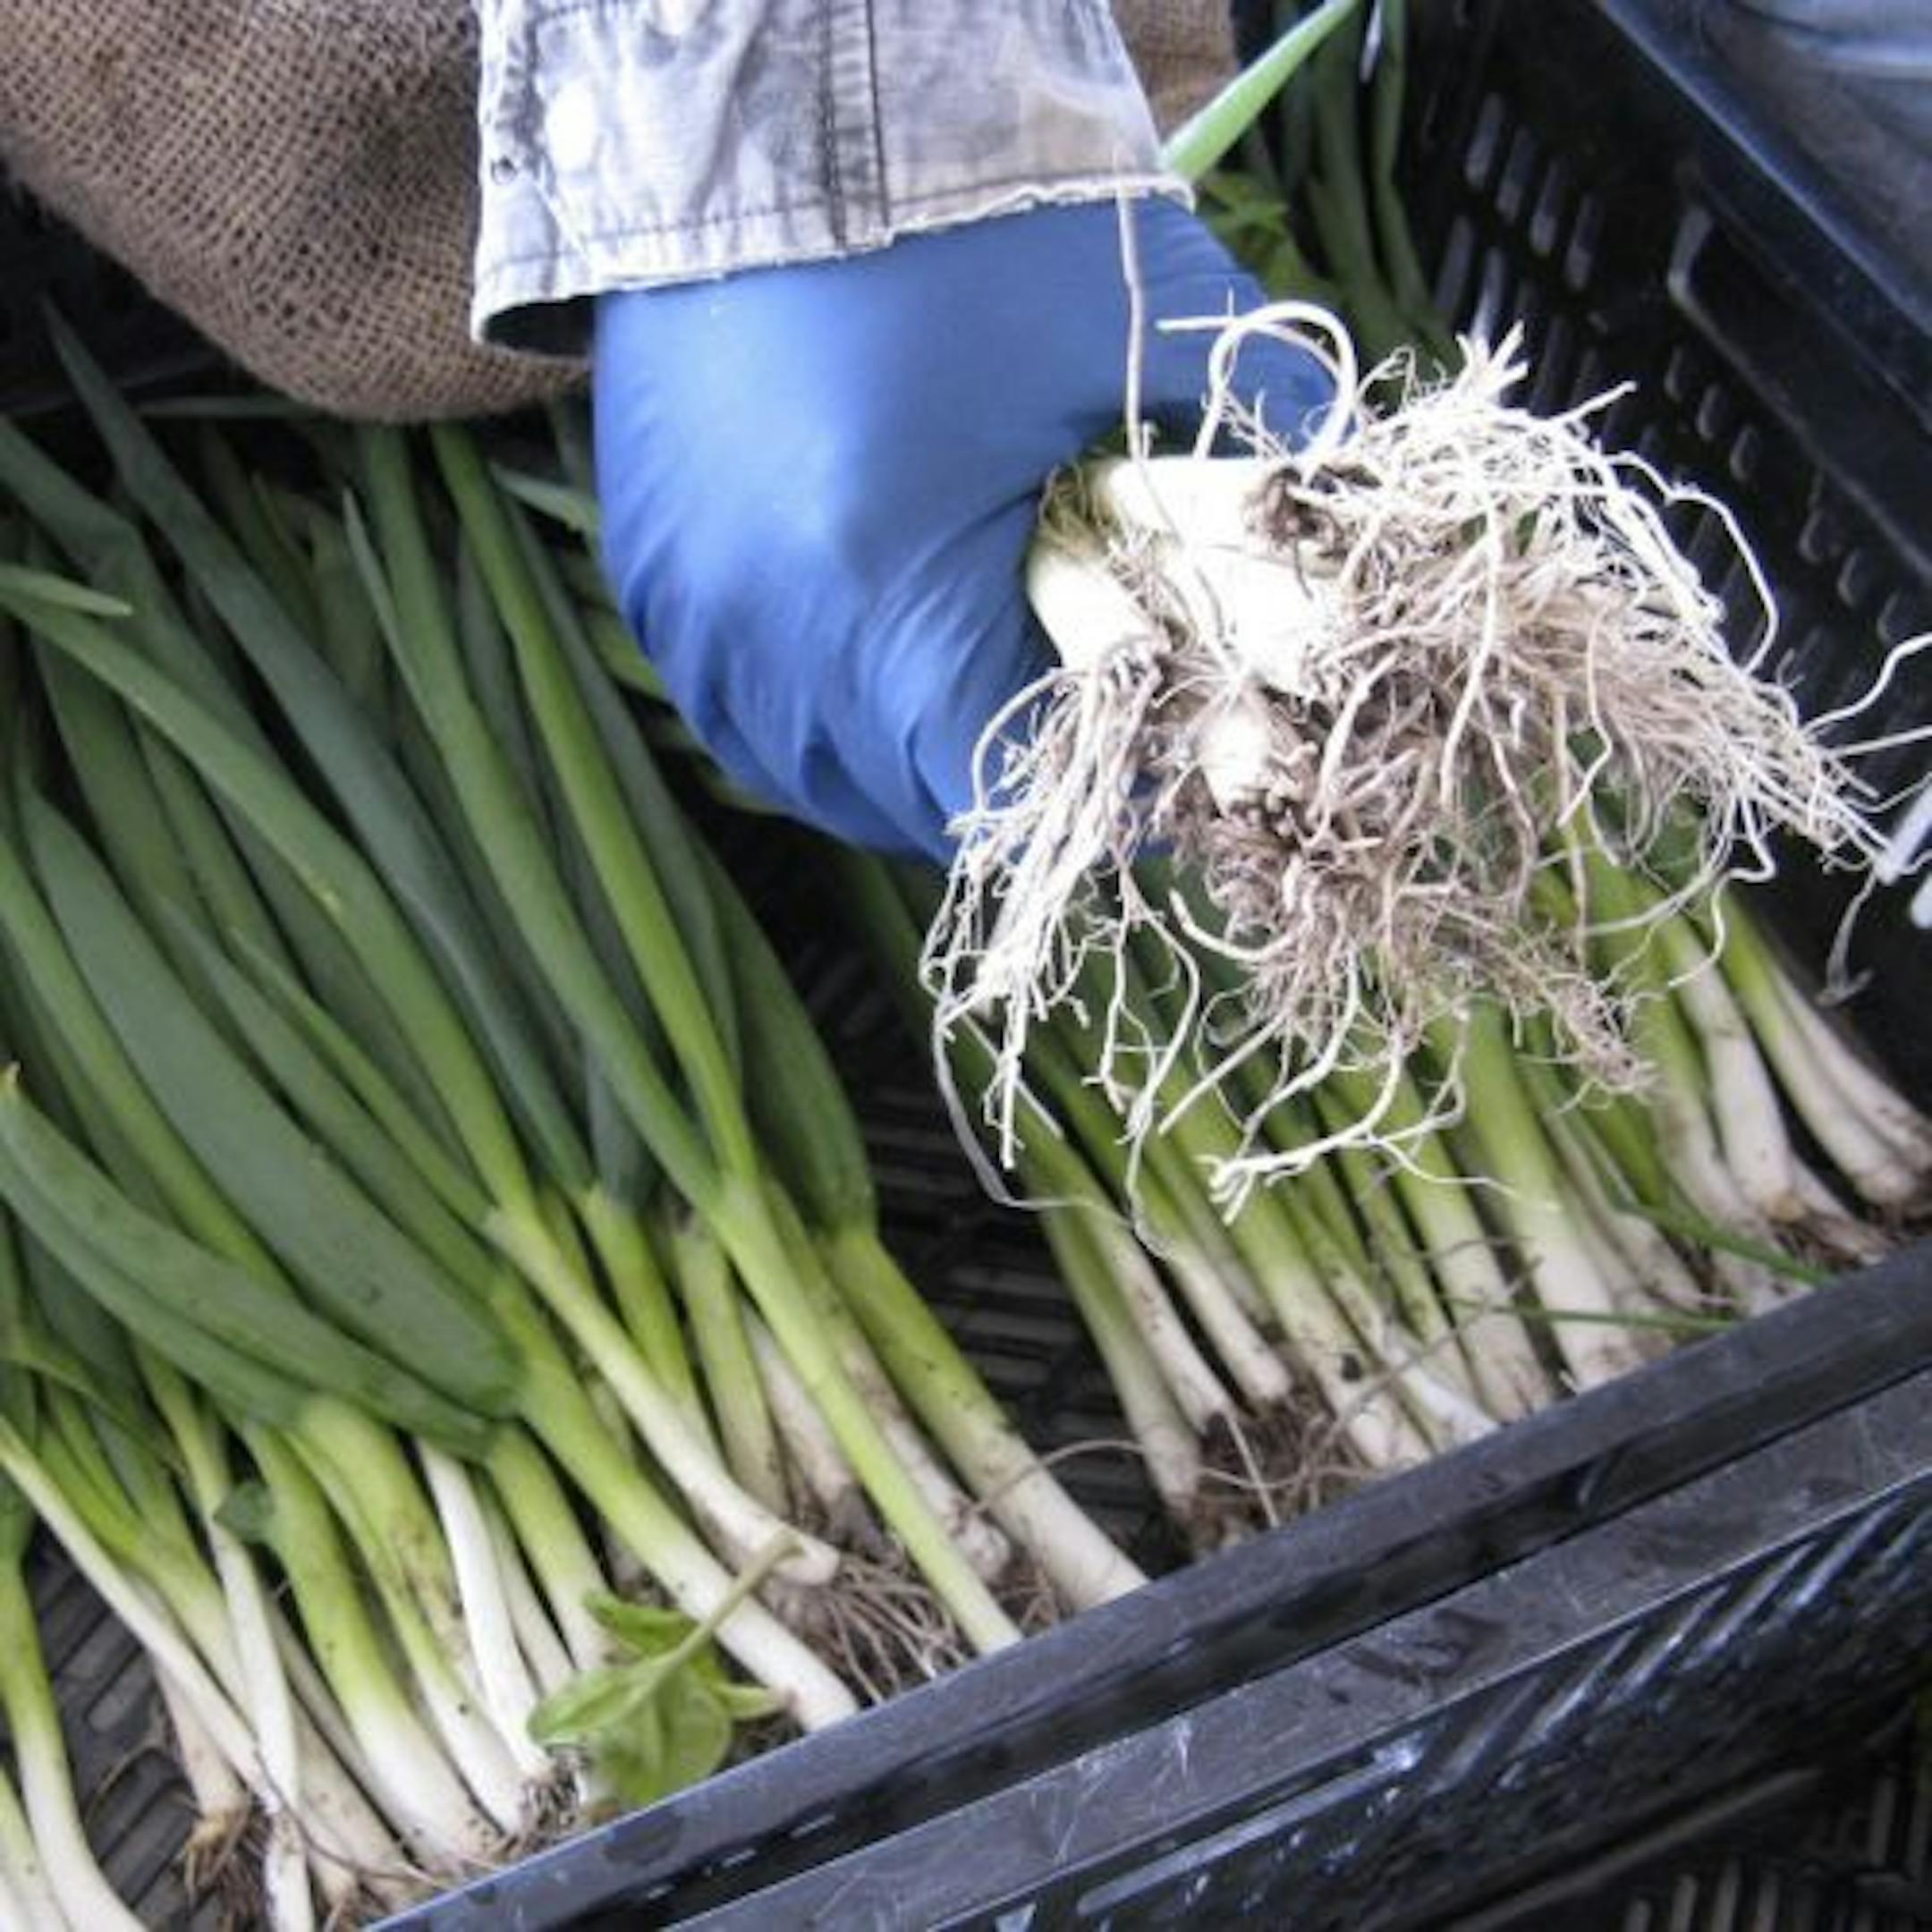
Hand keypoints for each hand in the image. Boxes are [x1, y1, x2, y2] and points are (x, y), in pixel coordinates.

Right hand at [594, 198, 1330, 858]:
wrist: (781, 111)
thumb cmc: (976, 227)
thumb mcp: (1140, 347)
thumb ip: (1249, 475)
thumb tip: (1334, 574)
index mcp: (883, 597)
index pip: (999, 792)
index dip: (1092, 798)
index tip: (1152, 764)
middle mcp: (765, 638)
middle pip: (906, 808)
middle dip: (1009, 786)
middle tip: (1079, 730)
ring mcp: (692, 617)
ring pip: (813, 778)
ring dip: (908, 769)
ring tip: (977, 703)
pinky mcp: (651, 579)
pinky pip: (739, 714)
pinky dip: (819, 718)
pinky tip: (872, 662)